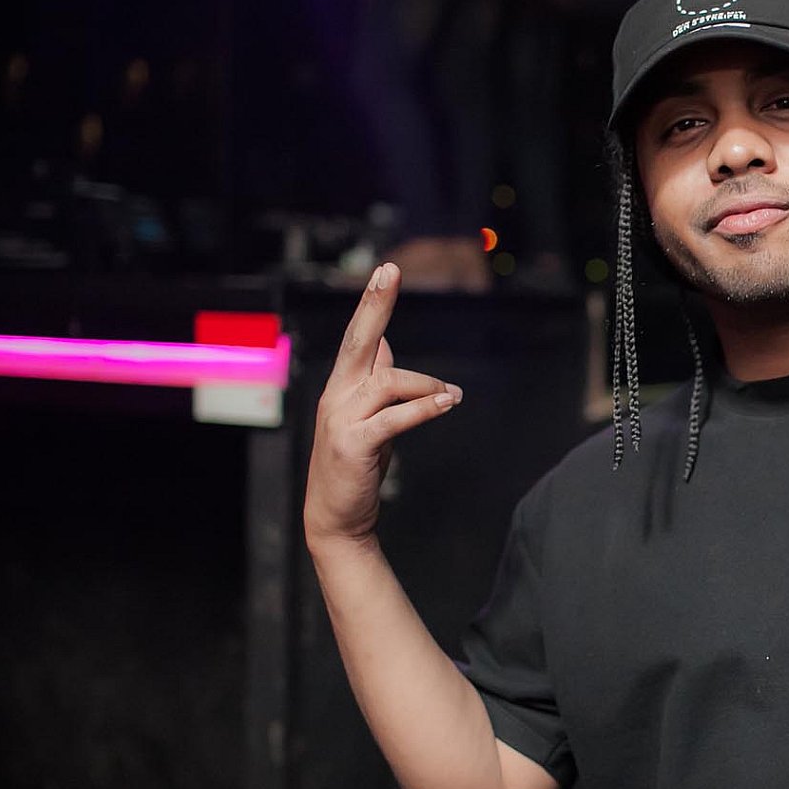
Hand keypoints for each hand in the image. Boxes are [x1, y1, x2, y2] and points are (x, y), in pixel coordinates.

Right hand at [304, 262, 462, 549]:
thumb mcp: (368, 418)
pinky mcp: (354, 444)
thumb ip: (375, 383)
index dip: (373, 304)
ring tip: (452, 395)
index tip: (386, 271)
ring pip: (387, 381)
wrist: (336, 517)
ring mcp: (342, 419)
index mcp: (342, 387)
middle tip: (389, 272)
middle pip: (358, 340)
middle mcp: (337, 396)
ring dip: (426, 384)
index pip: (360, 338)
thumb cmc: (357, 466)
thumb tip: (384, 346)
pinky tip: (447, 403)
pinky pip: (394, 417)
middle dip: (375, 304)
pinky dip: (424, 408)